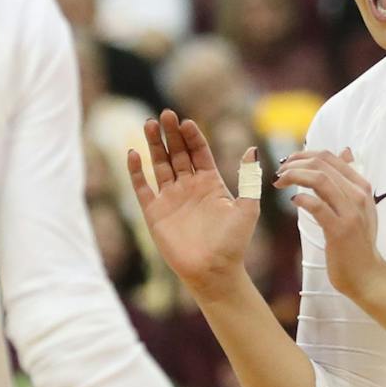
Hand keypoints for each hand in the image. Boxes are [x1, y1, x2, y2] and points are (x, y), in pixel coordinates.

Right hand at [128, 110, 259, 299]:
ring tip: (149, 124)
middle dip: (171, 134)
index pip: (199, 152)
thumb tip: (252, 149)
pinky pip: (142, 187)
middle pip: (177, 153)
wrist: (214, 272)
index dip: (193, 136)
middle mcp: (189, 187)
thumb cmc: (233, 243)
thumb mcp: (247, 208)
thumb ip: (248, 179)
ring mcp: (170, 198)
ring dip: (154, 145)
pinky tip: (133, 153)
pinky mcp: (154, 212)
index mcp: (210, 183)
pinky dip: (136, 171)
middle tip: (165, 114)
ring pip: (159, 164)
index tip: (187, 122)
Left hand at [273, 148, 385, 301]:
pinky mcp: (340, 230)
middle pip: (322, 164)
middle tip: (279, 173)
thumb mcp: (359, 206)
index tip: (288, 163)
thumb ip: (349, 181)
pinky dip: (302, 199)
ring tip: (279, 182)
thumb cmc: (357, 242)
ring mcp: (350, 212)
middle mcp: (358, 195)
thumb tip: (346, 152)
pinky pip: (318, 206)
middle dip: (294, 163)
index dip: (304, 155)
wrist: (367, 275)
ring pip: (320, 179)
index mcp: (361, 186)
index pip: (330, 157)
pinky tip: (293, 200)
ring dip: (294, 176)